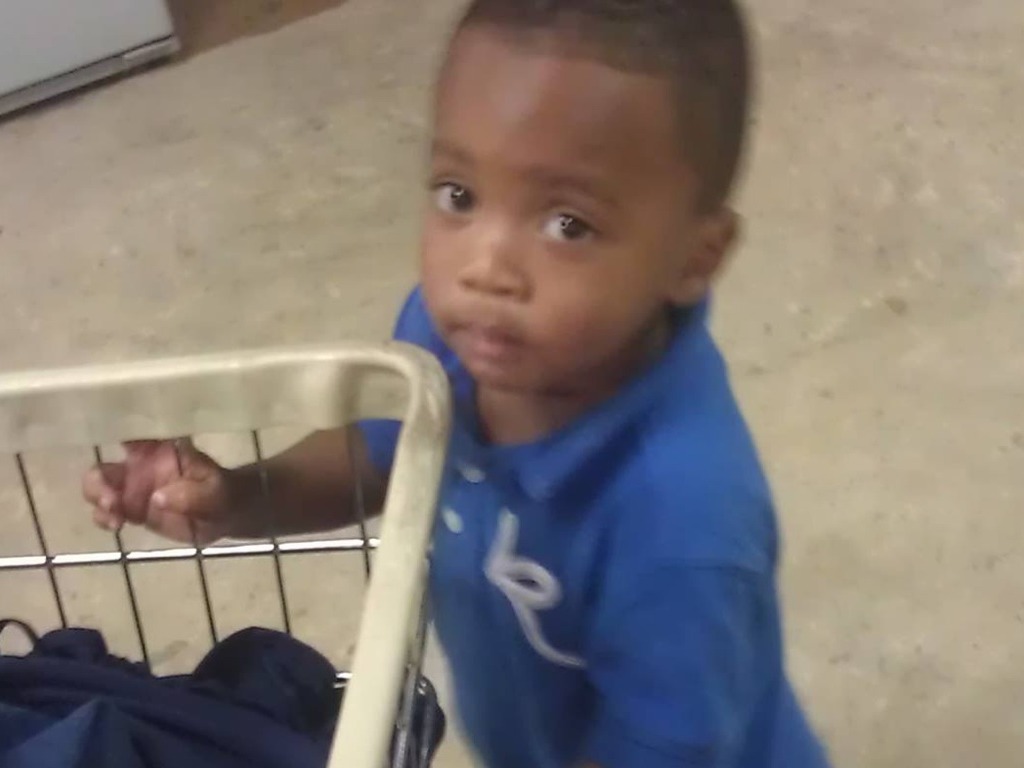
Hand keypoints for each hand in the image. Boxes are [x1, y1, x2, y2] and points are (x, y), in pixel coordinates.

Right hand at [82, 440, 233, 544]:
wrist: (222, 517)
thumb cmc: (220, 492)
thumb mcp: (215, 491)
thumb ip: (192, 494)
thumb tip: (158, 498)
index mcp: (160, 448)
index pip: (133, 431)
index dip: (114, 430)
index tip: (102, 438)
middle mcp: (139, 463)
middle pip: (106, 463)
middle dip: (100, 479)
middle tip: (111, 500)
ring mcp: (132, 487)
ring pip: (98, 486)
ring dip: (97, 497)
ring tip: (114, 514)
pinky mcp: (130, 509)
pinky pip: (106, 512)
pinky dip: (104, 518)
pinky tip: (116, 526)